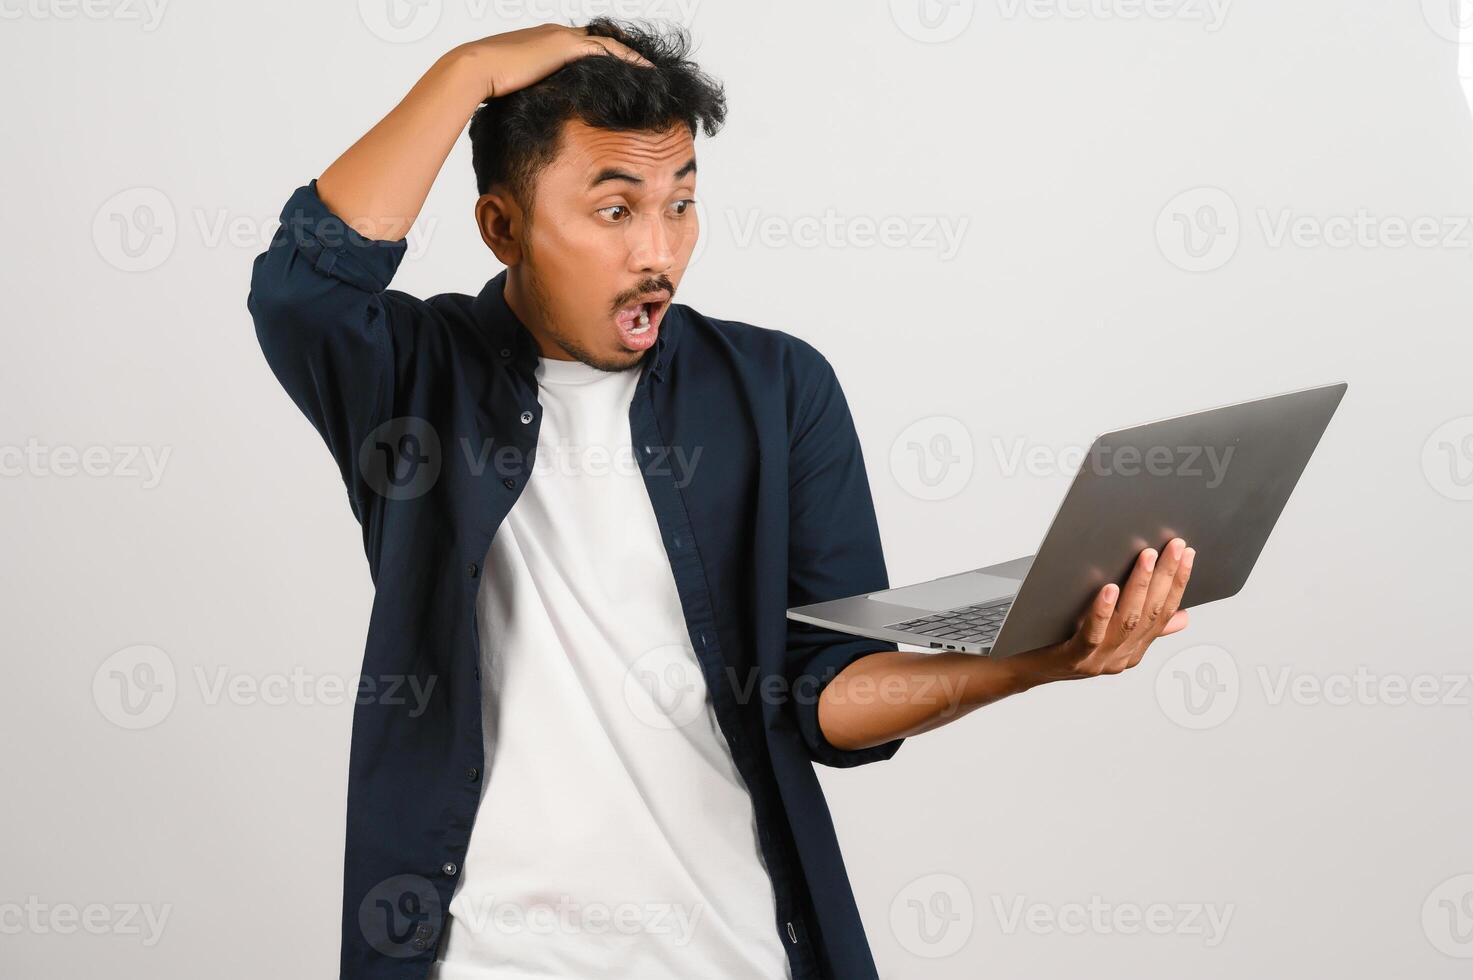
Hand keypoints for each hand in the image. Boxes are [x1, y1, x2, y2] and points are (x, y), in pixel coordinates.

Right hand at [455, 24, 653, 100]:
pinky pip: (608, 50)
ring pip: (608, 43)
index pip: (580, 48)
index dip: (602, 61)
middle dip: (622, 55)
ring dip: (631, 57)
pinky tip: (646, 71)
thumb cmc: (485, 87)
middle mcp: (554, 34)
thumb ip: (527, 98)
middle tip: (644, 71)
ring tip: (652, 72)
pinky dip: (629, 59)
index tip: (618, 76)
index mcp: (542, 43)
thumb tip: (529, 120)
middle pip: (599, 42)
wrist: (474, 70)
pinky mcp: (565, 46)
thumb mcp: (512, 92)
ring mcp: (560, 37)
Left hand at [1013, 538, 1194, 683]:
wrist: (1021, 666)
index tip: (1187, 554)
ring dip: (1139, 587)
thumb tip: (1181, 616)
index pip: (1164, 613)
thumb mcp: (1106, 630)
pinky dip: (1103, 611)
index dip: (1178, 583)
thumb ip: (1141, 624)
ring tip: (1147, 558)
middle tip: (1174, 546)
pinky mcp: (1072, 659)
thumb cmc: (1060, 639)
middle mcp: (1120, 657)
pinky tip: (1109, 588)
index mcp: (1133, 649)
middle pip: (1150, 614)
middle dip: (1165, 577)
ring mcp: (1097, 661)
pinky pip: (1093, 635)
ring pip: (1127, 622)